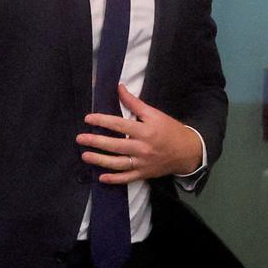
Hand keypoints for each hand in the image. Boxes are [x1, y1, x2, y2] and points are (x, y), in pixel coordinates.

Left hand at [77, 84, 201, 184]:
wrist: (187, 151)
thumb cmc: (169, 129)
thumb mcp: (154, 113)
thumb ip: (134, 102)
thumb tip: (119, 87)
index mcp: (145, 130)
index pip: (119, 125)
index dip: (102, 121)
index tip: (88, 118)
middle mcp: (142, 147)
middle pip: (116, 145)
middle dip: (96, 142)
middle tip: (80, 138)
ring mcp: (143, 162)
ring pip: (118, 163)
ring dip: (100, 160)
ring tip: (85, 156)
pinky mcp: (144, 173)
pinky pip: (127, 178)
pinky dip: (114, 179)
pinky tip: (101, 177)